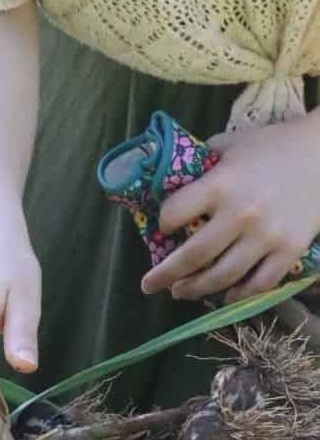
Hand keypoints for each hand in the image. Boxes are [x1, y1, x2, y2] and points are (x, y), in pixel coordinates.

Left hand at [140, 112, 319, 302]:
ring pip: (222, 276)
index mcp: (220, 184)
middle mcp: (240, 214)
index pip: (175, 213)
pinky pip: (259, 283)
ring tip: (180, 292)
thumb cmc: (272, 145)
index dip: (162, 222)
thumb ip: (201, 161)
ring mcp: (266, 235)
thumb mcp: (230, 143)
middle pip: (193, 256)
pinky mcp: (289, 249)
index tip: (161, 228)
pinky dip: (239, 295)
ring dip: (196, 289)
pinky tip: (225, 296)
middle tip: (150, 285)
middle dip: (165, 275)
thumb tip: (171, 178)